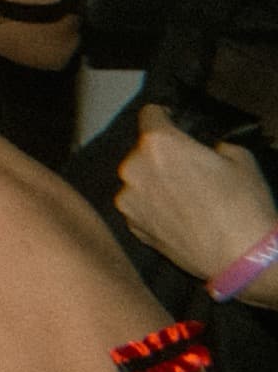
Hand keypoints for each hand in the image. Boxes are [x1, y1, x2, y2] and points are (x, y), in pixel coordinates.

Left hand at [117, 106, 277, 289]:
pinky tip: (177, 216)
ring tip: (182, 196)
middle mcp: (133, 167)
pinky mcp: (132, 226)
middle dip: (160, 154)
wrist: (242, 258)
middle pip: (142, 150)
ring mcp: (128, 199)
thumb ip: (210, 144)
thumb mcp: (239, 157)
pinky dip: (152, 206)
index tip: (174, 123)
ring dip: (153, 181)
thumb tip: (202, 146)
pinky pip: (139, 206)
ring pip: (138, 179)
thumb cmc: (243, 204)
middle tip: (186, 168)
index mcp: (158, 143)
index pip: (149, 114)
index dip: (164, 116)